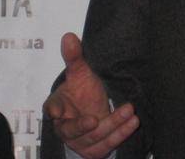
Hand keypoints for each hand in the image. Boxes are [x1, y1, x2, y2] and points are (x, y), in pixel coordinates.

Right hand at [43, 33, 139, 158]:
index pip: (52, 108)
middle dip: (82, 126)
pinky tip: (132, 122)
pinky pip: (106, 146)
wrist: (93, 110)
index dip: (54, 110)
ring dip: (112, 126)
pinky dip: (120, 135)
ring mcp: (80, 141)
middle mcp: (65, 127)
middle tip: (94, 119)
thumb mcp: (80, 73)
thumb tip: (69, 36)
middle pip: (71, 130)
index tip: (58, 110)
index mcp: (57, 106)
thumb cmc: (82, 91)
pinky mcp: (94, 149)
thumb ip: (74, 57)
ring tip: (130, 111)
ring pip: (93, 138)